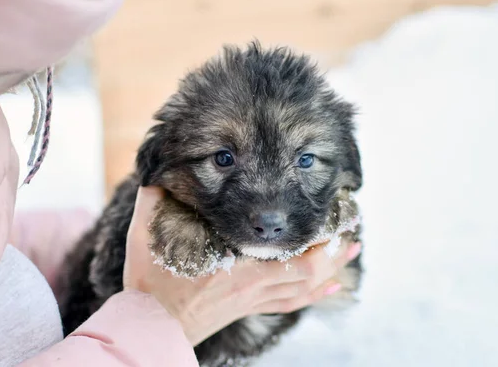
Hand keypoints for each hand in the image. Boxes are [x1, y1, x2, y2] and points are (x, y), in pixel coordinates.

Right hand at [123, 186, 360, 345]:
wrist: (150, 326)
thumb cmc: (150, 282)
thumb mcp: (145, 234)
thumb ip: (153, 200)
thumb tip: (154, 172)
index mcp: (233, 264)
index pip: (287, 252)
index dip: (314, 237)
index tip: (329, 215)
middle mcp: (251, 283)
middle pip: (307, 270)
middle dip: (334, 250)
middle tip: (352, 229)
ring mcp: (253, 298)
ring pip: (304, 287)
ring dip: (332, 268)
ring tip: (352, 249)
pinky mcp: (249, 307)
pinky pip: (291, 304)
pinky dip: (316, 295)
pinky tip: (332, 288)